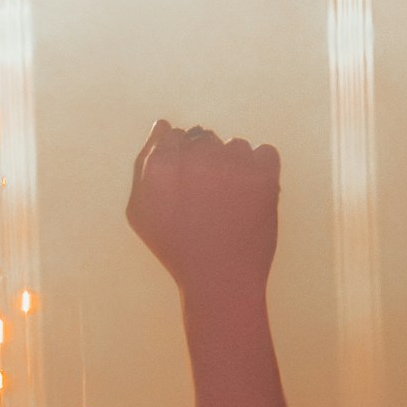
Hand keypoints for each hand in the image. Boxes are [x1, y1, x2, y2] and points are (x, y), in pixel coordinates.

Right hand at [124, 120, 282, 305]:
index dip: (180, 161)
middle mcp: (195, 156)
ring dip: (235, 167)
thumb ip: (144, 164)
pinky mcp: (264, 173)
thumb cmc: (177, 247)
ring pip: (236, 146)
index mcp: (161, 164)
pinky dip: (262, 171)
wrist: (221, 280)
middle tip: (208, 201)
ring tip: (230, 205)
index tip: (186, 189)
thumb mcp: (140, 211)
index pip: (173, 135)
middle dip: (207, 162)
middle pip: (204, 138)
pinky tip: (252, 198)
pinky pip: (266, 153)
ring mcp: (232, 163)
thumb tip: (162, 126)